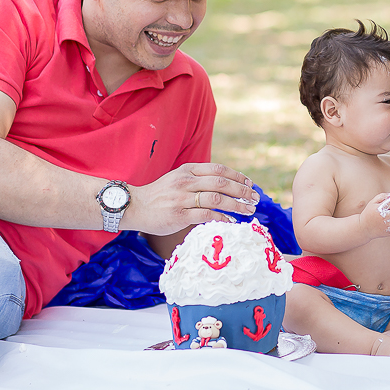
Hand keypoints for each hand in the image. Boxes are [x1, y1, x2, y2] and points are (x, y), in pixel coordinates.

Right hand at [131, 162, 258, 234]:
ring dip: (237, 204)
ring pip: (217, 198)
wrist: (134, 206)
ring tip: (249, 210)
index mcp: (188, 170)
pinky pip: (206, 215)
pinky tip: (232, 220)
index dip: (237, 176)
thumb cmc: (160, 194)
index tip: (250, 183)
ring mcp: (182, 198)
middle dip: (242, 191)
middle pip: (222, 182)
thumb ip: (199, 179)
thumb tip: (226, 185)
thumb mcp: (178, 178)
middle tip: (255, 198)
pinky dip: (223, 217)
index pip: (219, 169)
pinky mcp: (179, 215)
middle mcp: (186, 181)